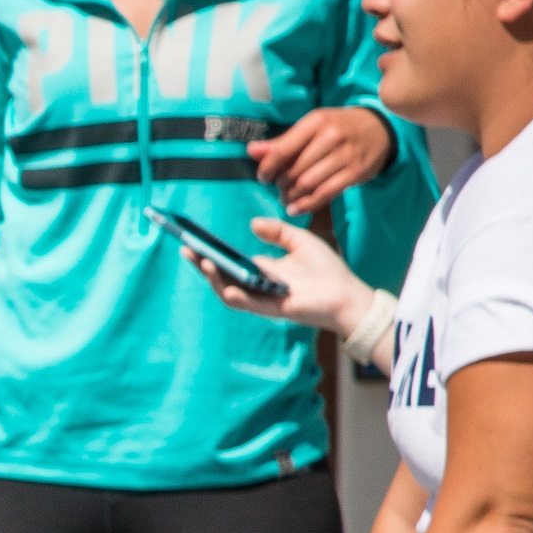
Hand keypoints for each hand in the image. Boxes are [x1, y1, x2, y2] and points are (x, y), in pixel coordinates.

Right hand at [191, 215, 379, 338]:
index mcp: (261, 269)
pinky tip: (227, 287)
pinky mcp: (271, 309)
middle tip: (187, 249)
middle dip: (202, 263)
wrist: (346, 293)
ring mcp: (261, 298)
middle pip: (221, 275)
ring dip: (214, 279)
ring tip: (204, 263)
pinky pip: (248, 304)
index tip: (194, 239)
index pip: (229, 261)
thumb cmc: (327, 269)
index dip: (210, 252)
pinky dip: (236, 297)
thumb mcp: (300, 241)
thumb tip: (252, 224)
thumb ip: (277, 231)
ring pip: (228, 290)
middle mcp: (256, 284)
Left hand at [249, 106, 394, 214]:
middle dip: (281, 184)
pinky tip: (297, 209)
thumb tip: (251, 151)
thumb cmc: (337, 127)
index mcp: (316, 122)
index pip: (283, 149)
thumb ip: (282, 141)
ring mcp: (346, 155)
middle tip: (278, 189)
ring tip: (285, 199)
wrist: (380, 129)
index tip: (263, 177)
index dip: (267, 167)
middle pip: (295, 169)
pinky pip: (326, 193)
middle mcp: (331, 137)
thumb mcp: (311, 127)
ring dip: (292, 196)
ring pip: (309, 183)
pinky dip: (308, 204)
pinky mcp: (356, 172)